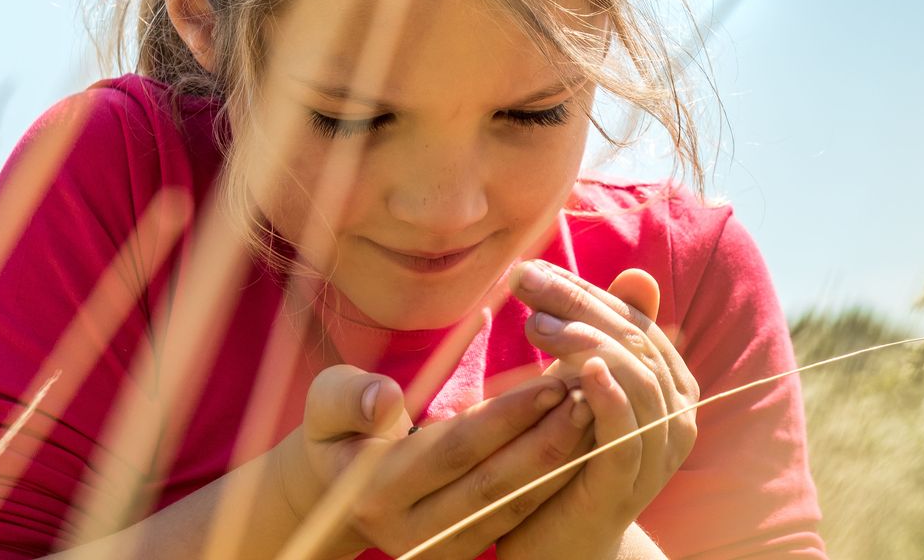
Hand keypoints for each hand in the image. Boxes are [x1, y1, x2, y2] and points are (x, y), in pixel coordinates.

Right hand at [272, 361, 595, 558]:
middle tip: (590, 400)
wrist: (337, 488)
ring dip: (558, 465)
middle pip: (494, 486)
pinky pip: (515, 518)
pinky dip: (550, 483)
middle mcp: (408, 531)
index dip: (507, 417)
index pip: (455, 450)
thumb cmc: (340, 428)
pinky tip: (580, 446)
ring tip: (595, 419)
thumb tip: (383, 400)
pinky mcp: (460, 552)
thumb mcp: (328, 402)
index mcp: (375, 490)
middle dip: (548, 443)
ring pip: (511, 507)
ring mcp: (438, 549)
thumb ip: (349, 397)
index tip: (552, 381)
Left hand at [498, 262, 698, 558]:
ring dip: (586, 343)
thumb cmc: (568, 458)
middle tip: (524, 283)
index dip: (585, 291)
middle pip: (634, 341)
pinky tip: (581, 371)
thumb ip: (605, 336)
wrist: (560, 543)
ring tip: (538, 324)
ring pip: (636, 379)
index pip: (633, 320)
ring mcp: (656, 452)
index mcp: (670, 385)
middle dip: (578, 305)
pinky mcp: (627, 485)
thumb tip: (636, 273)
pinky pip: (626, 435)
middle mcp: (676, 415)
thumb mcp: (583, 389)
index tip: (532, 270)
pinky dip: (609, 397)